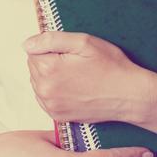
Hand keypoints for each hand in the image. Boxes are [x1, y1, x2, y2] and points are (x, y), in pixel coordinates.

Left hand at [24, 31, 153, 123]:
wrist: (130, 96)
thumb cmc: (111, 66)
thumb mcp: (84, 42)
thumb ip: (50, 39)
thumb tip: (27, 44)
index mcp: (48, 69)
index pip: (33, 50)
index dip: (52, 48)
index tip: (71, 53)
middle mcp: (45, 90)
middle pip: (34, 67)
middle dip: (50, 61)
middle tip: (76, 64)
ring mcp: (51, 105)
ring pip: (38, 82)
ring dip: (51, 77)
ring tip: (76, 76)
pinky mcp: (58, 116)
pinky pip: (46, 98)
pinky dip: (55, 91)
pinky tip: (73, 88)